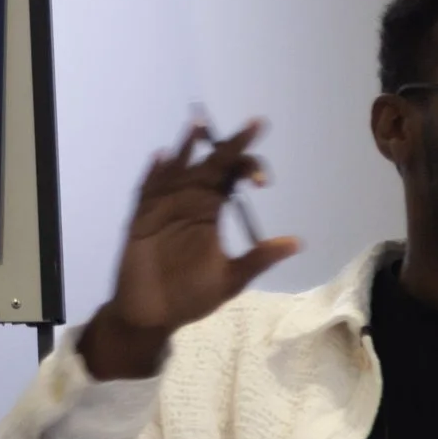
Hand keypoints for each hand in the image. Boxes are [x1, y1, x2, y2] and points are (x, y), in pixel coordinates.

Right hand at [84, 121, 300, 379]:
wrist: (153, 313)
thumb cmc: (191, 295)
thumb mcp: (232, 278)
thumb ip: (259, 258)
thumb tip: (296, 242)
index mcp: (211, 212)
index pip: (232, 178)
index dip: (248, 169)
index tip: (263, 181)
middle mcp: (190, 204)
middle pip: (210, 167)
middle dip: (229, 149)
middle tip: (252, 127)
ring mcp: (164, 209)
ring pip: (178, 171)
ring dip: (188, 148)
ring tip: (199, 124)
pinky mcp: (142, 220)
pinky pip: (147, 192)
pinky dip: (154, 176)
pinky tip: (162, 156)